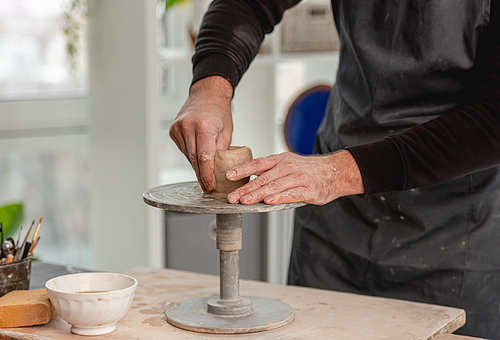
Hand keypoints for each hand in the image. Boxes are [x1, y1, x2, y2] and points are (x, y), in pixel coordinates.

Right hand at [169, 76, 233, 191]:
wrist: (207, 94)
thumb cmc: (219, 111)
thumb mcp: (227, 132)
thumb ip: (221, 151)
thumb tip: (218, 170)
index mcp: (204, 127)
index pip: (205, 158)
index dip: (207, 175)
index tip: (209, 186)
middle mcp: (189, 126)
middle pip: (194, 159)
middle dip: (201, 175)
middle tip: (207, 186)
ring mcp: (178, 127)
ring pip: (187, 155)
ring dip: (195, 166)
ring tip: (204, 173)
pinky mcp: (173, 130)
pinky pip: (182, 149)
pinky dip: (190, 155)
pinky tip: (197, 156)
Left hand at [226, 150, 364, 204]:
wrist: (335, 172)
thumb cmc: (308, 170)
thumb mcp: (288, 163)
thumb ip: (270, 171)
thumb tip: (248, 181)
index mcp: (280, 160)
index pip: (257, 163)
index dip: (242, 169)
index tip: (228, 176)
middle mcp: (287, 167)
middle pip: (262, 178)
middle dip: (245, 188)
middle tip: (232, 197)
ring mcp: (298, 178)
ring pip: (274, 186)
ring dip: (258, 194)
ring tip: (245, 201)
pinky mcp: (308, 190)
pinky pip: (291, 194)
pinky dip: (278, 197)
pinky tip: (268, 202)